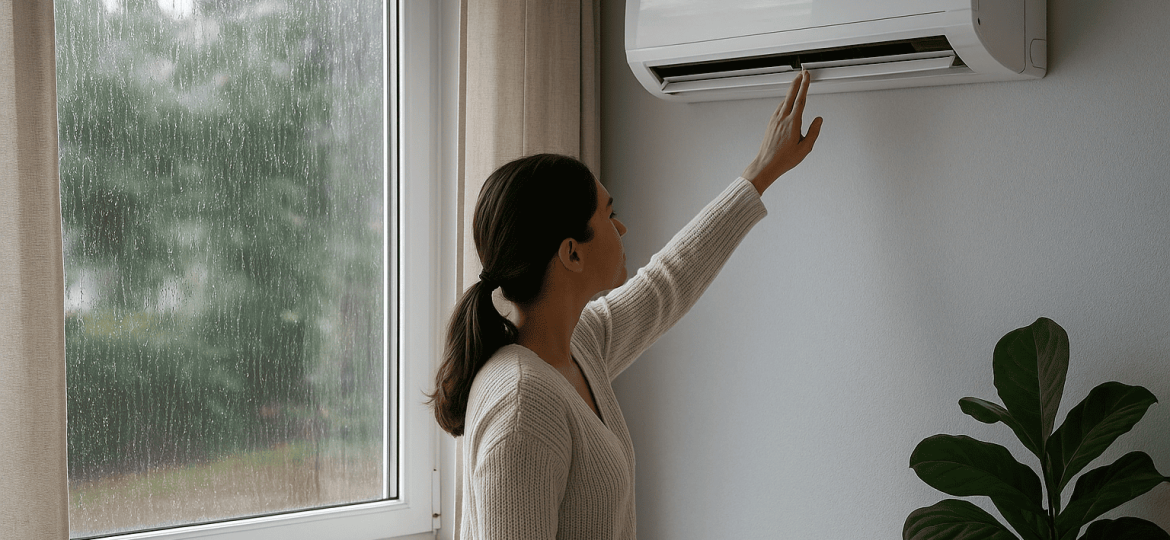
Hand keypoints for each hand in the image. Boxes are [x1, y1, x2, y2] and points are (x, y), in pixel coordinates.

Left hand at [742, 70, 822, 193]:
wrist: (766, 164)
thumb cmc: (784, 159)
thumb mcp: (805, 148)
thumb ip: (813, 132)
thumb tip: (819, 120)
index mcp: (792, 123)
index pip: (800, 99)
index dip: (804, 86)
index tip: (807, 76)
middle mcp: (782, 119)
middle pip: (790, 95)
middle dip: (797, 82)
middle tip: (802, 73)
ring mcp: (775, 120)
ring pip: (784, 101)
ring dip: (791, 91)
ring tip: (797, 84)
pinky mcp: (771, 123)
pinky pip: (779, 108)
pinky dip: (785, 101)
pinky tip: (787, 102)